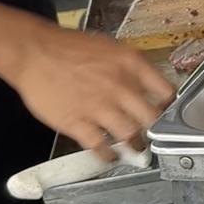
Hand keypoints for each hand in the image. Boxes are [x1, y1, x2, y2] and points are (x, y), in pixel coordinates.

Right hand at [0, 21, 174, 158]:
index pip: (166, 91)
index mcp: (131, 64)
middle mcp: (120, 86)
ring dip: (136, 146)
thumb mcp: (110, 48)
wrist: (34, 52)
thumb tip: (144, 85)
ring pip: (130, 135)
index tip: (167, 113)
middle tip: (153, 135)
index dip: (169, 106)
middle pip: (151, 118)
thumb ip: (129, 68)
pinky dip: (109, 155)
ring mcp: (99, 107)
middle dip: (154, 130)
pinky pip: (100, 146)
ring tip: (137, 149)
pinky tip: (111, 157)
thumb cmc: (69, 47)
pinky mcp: (77, 123)